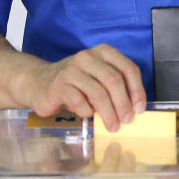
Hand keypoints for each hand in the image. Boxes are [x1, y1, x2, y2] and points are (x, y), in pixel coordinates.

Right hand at [24, 44, 145, 131]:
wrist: (39, 82)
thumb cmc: (75, 82)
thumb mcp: (97, 77)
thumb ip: (114, 85)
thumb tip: (134, 108)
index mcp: (103, 52)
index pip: (128, 68)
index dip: (137, 90)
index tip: (140, 108)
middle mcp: (88, 57)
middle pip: (114, 81)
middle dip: (123, 104)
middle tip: (127, 120)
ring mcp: (72, 70)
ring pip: (98, 93)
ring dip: (108, 113)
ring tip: (112, 126)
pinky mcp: (59, 85)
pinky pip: (80, 101)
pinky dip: (87, 112)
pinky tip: (88, 115)